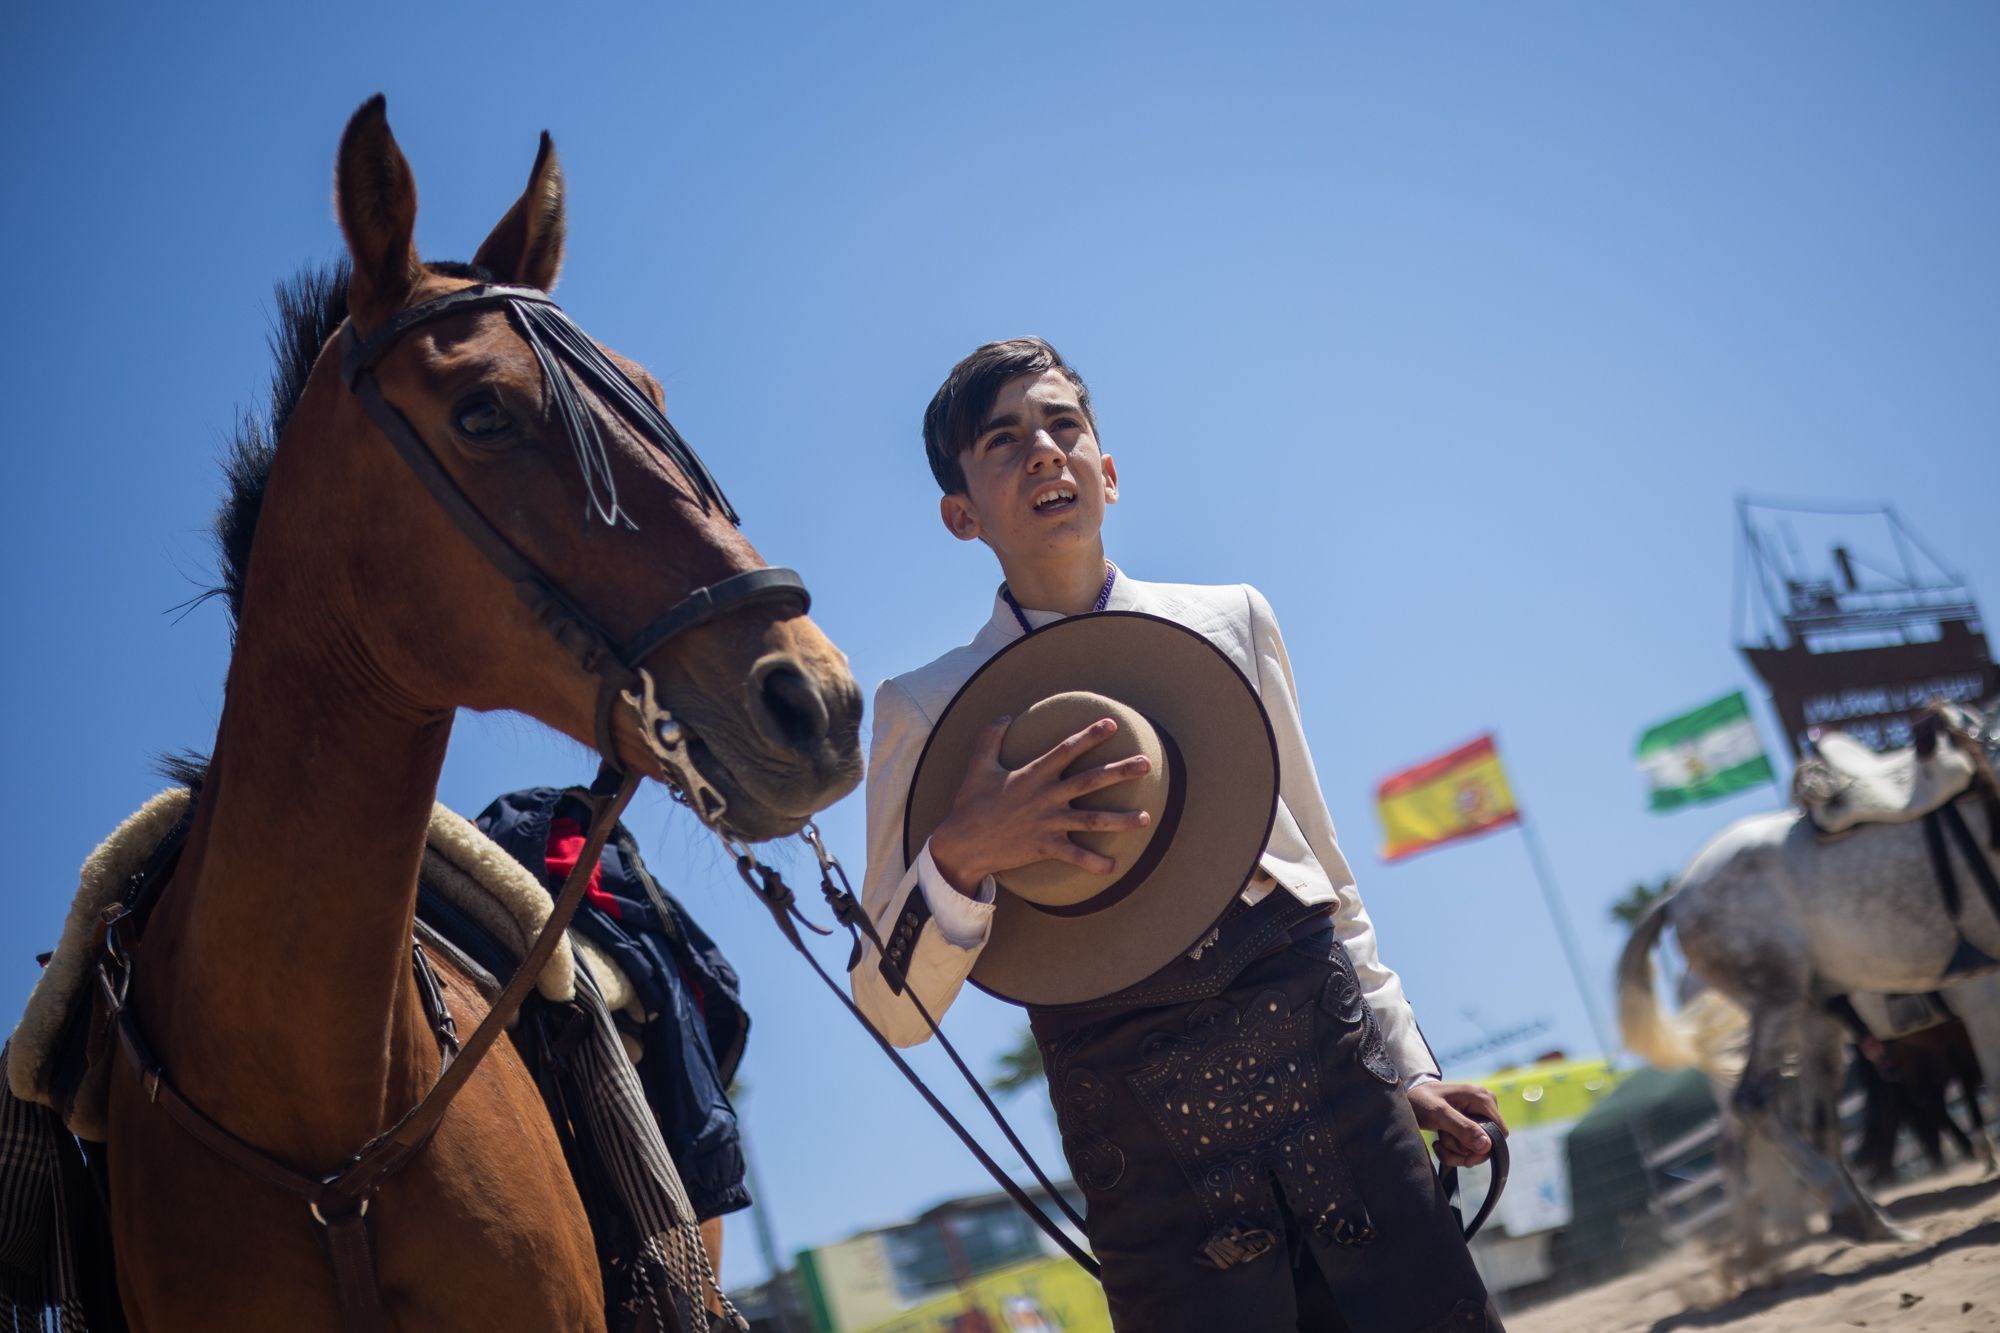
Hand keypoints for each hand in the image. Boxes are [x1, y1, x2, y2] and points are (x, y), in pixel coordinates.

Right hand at [928, 715, 1153, 895]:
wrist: (963, 843)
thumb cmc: (970, 803)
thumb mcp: (978, 766)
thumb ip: (990, 737)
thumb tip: (1004, 715)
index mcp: (1033, 773)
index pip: (1067, 749)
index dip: (1090, 735)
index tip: (1112, 725)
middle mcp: (1046, 796)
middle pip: (1091, 780)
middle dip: (1121, 771)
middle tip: (1147, 763)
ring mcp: (1048, 822)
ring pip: (1092, 820)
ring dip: (1121, 820)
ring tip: (1147, 818)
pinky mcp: (1044, 846)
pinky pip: (1075, 856)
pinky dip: (1094, 862)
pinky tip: (1114, 867)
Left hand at [1407, 1081, 1504, 1167]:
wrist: (1408, 1098)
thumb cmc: (1422, 1100)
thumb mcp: (1438, 1114)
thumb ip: (1462, 1128)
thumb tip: (1486, 1146)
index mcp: (1483, 1098)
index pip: (1499, 1134)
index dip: (1483, 1148)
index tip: (1461, 1152)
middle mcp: (1484, 1106)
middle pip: (1487, 1144)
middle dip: (1463, 1150)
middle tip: (1443, 1140)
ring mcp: (1477, 1116)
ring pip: (1476, 1149)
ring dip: (1455, 1151)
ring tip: (1439, 1140)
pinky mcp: (1469, 1125)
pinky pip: (1468, 1148)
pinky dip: (1453, 1151)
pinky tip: (1439, 1143)